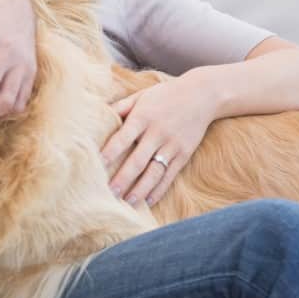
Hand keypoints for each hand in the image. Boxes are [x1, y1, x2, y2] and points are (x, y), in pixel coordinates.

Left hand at [101, 74, 218, 204]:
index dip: (110, 152)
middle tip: (109, 193)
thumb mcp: (141, 96)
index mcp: (143, 117)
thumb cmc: (164, 96)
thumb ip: (121, 107)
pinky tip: (148, 201)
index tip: (96, 165)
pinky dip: (159, 190)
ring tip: (128, 203)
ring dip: (140, 189)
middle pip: (138, 160)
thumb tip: (98, 114)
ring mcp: (172, 145)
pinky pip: (170, 175)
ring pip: (154, 172)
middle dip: (123, 178)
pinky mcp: (184, 154)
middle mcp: (157, 132)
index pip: (123, 138)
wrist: (202, 95)